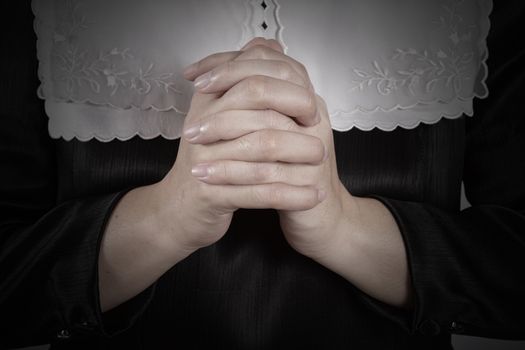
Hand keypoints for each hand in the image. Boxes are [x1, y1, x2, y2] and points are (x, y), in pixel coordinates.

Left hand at [182, 38, 410, 307]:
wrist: (323, 217)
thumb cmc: (296, 172)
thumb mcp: (280, 130)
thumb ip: (263, 101)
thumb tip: (238, 66)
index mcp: (307, 102)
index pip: (272, 64)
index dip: (231, 65)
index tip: (198, 75)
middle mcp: (314, 120)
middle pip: (267, 89)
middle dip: (224, 93)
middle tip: (195, 98)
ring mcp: (313, 151)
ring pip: (265, 133)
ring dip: (223, 134)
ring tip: (192, 139)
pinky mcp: (307, 184)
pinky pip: (265, 176)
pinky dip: (231, 174)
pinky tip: (204, 174)